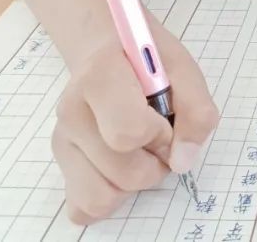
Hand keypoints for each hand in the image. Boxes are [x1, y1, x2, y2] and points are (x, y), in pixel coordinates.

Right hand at [52, 20, 218, 224]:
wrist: (110, 50)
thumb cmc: (150, 61)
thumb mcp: (184, 71)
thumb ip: (196, 112)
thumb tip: (182, 160)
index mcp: (100, 76)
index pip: (128, 132)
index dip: (159, 135)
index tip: (165, 119)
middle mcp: (71, 110)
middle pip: (123, 172)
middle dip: (155, 162)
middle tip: (159, 135)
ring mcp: (62, 139)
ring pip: (103, 197)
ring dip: (134, 182)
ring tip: (141, 149)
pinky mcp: (60, 163)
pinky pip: (84, 206)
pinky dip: (110, 195)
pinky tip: (122, 166)